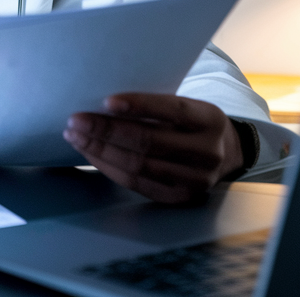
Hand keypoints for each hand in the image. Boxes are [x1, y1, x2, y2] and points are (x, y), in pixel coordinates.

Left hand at [63, 93, 245, 203]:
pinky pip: (136, 183)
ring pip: (139, 165)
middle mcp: (207, 152)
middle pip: (149, 142)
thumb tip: (103, 104)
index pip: (172, 110)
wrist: (224, 154)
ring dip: (100, 151)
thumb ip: (155, 106)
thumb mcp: (186, 106)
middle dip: (106, 131)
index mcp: (210, 119)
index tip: (106, 101)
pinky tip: (90, 155)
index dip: (139, 105)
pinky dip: (109, 168)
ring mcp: (195, 180)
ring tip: (76, 137)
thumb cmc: (190, 123)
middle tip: (76, 121)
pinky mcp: (179, 198)